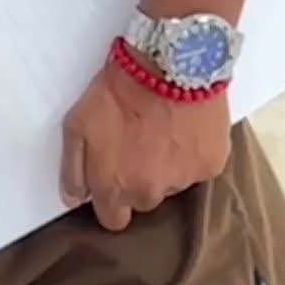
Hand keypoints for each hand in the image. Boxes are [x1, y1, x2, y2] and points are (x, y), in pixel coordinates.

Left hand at [60, 63, 230, 232]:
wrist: (168, 64)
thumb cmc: (117, 94)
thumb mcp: (76, 127)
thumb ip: (72, 170)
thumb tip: (74, 199)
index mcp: (114, 188)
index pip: (114, 220)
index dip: (113, 203)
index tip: (115, 183)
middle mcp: (150, 192)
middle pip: (144, 202)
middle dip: (140, 182)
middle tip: (140, 147)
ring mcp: (184, 180)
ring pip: (173, 185)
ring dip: (168, 168)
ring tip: (164, 132)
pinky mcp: (212, 163)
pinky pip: (199, 168)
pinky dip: (194, 154)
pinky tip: (186, 129)